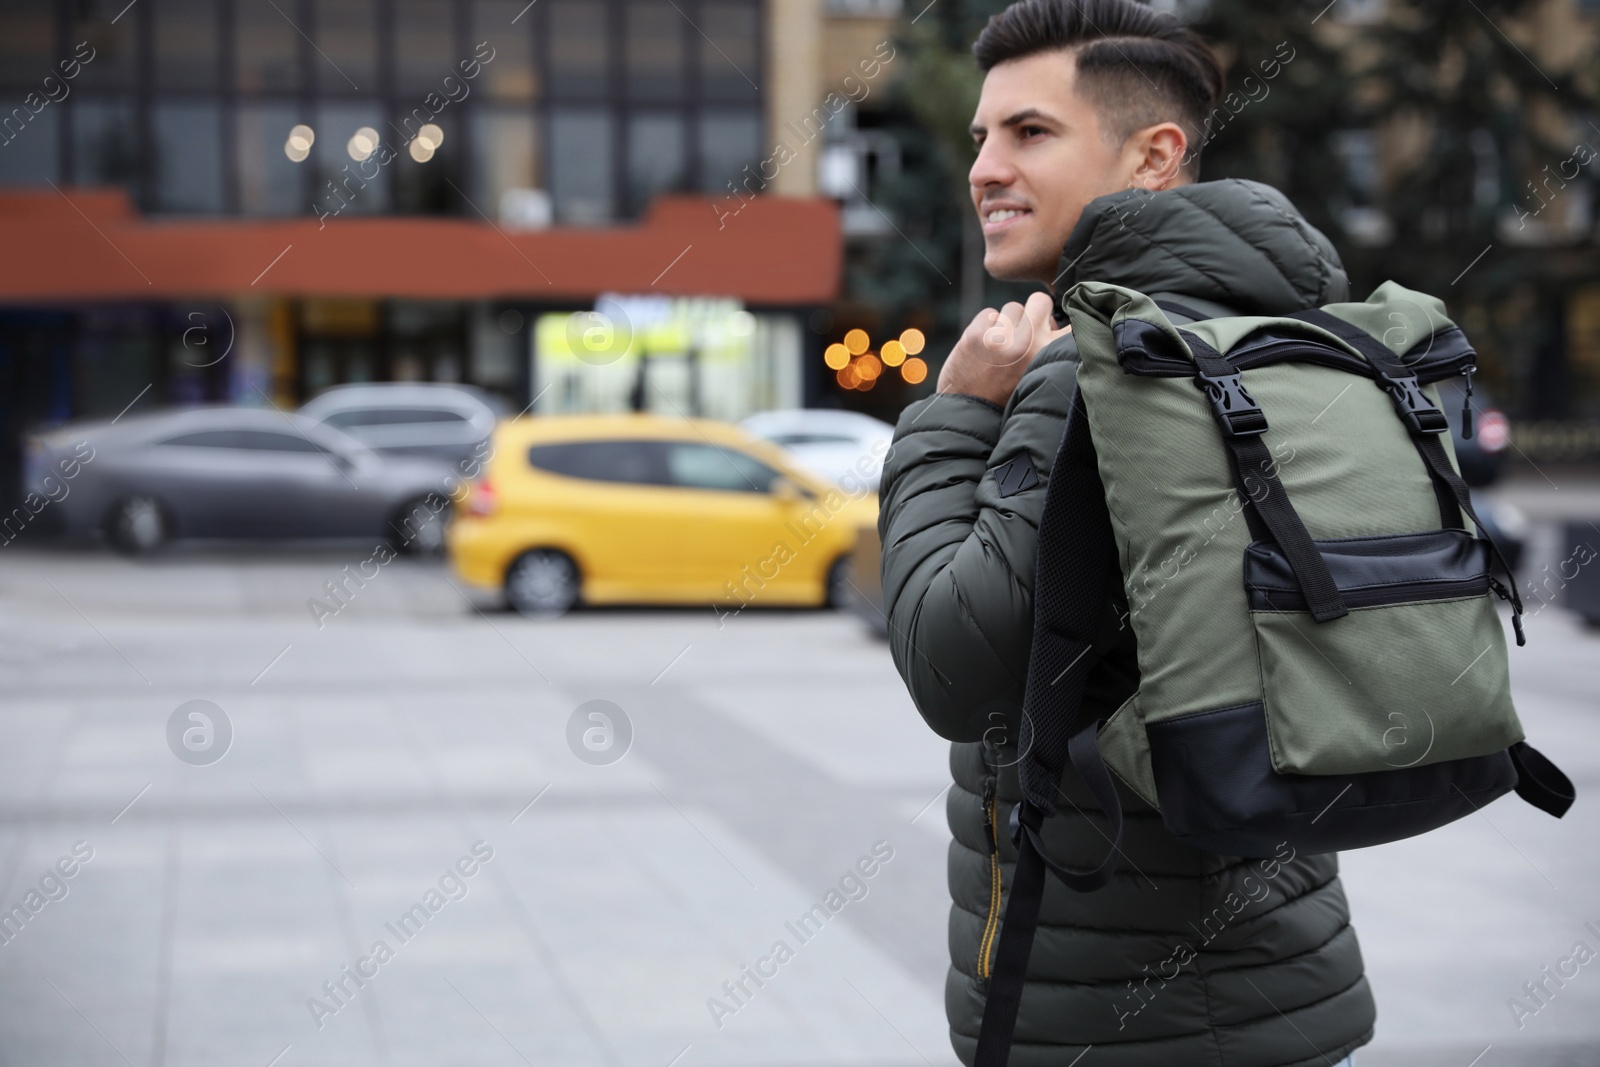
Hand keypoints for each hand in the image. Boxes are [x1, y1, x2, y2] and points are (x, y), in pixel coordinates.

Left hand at [937, 291, 1068, 406]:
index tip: (1053, 330)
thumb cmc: (1010, 398)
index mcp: (1048, 355)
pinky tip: (984, 348)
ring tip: (1002, 347)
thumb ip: (1050, 350)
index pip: (1071, 322)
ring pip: (1013, 308)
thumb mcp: (1040, 378)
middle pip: (1041, 301)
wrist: (972, 417)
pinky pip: (989, 314)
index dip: (1061, 322)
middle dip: (1035, 311)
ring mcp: (1000, 337)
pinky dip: (986, 326)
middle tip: (1026, 330)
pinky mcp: (976, 334)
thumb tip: (1052, 320)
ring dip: (1008, 322)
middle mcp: (1028, 343)